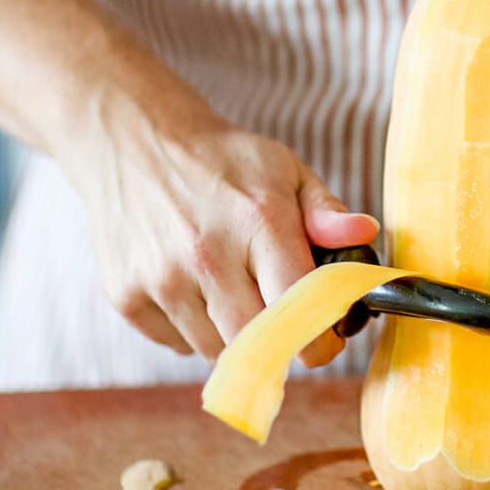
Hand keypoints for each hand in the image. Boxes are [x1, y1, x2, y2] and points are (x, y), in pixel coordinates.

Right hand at [65, 108, 377, 367]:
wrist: (129, 139)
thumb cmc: (219, 160)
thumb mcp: (282, 169)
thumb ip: (325, 209)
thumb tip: (363, 234)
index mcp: (257, 221)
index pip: (299, 308)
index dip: (321, 337)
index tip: (327, 338)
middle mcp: (207, 254)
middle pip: (259, 343)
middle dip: (280, 343)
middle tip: (285, 322)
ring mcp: (162, 278)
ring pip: (217, 351)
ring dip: (235, 337)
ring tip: (234, 292)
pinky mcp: (125, 295)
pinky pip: (177, 345)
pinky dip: (193, 331)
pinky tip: (195, 290)